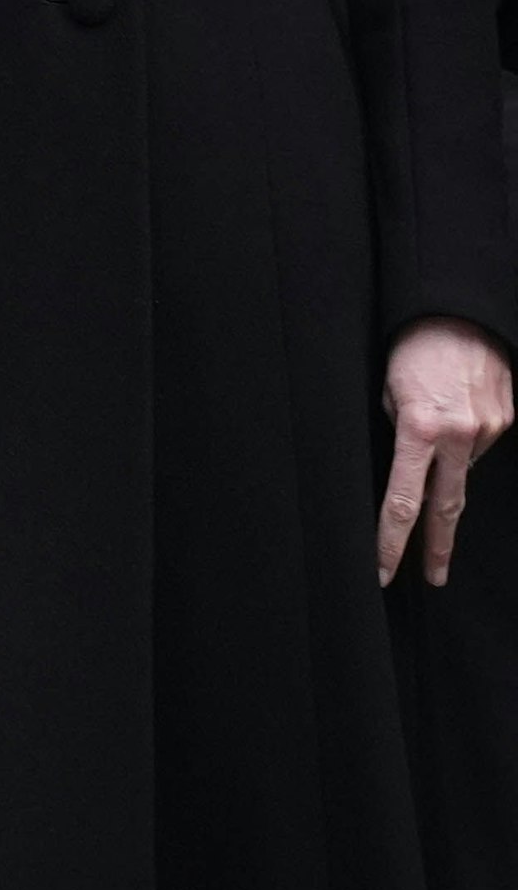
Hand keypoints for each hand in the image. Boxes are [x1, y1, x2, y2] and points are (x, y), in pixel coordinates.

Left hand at [378, 318, 514, 586]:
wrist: (459, 312)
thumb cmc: (412, 347)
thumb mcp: (388, 391)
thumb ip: (399, 434)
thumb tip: (409, 468)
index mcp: (418, 428)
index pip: (403, 501)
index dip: (392, 541)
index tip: (383, 569)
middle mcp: (457, 434)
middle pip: (444, 508)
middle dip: (437, 547)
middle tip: (432, 577)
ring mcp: (487, 429)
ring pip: (462, 468)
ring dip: (446, 464)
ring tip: (434, 427)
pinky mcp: (505, 419)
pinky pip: (478, 442)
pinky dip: (463, 439)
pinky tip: (455, 413)